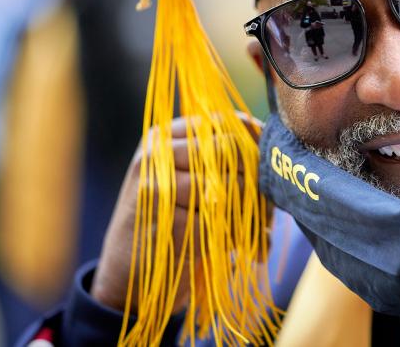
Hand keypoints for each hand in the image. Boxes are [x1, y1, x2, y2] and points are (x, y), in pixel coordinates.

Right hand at [90, 113, 262, 312]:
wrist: (126, 277)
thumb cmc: (169, 225)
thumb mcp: (189, 185)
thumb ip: (222, 163)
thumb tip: (273, 150)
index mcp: (163, 137)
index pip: (224, 121)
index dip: (255, 142)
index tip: (270, 166)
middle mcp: (156, 153)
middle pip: (230, 148)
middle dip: (257, 178)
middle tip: (268, 208)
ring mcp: (157, 182)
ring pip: (230, 184)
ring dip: (252, 211)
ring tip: (257, 232)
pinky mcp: (165, 217)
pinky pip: (222, 218)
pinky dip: (240, 236)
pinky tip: (244, 251)